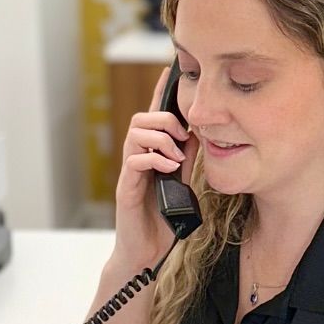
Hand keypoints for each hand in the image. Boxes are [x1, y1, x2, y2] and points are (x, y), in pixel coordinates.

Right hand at [114, 66, 199, 265]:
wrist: (148, 252)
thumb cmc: (162, 219)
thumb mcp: (181, 183)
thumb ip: (185, 159)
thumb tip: (196, 134)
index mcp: (151, 155)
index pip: (153, 117)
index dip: (160, 93)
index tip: (169, 71)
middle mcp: (137, 159)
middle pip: (141, 119)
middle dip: (164, 119)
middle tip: (182, 135)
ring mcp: (130, 173)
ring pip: (135, 135)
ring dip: (160, 139)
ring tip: (176, 156)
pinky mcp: (126, 189)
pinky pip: (134, 161)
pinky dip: (153, 159)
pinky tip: (168, 168)